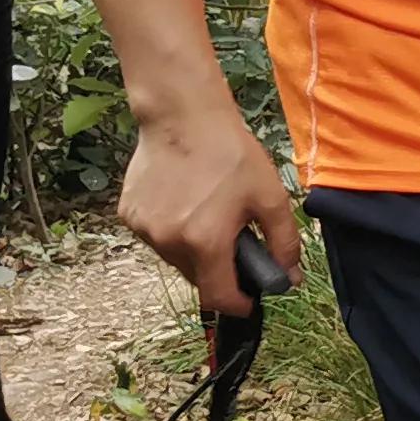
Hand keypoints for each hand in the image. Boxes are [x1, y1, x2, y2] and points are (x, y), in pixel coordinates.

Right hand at [118, 100, 301, 314]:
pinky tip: (185, 202)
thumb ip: (284, 243)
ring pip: (176, 258)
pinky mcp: (129, 214)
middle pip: (198, 277)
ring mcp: (144, 228)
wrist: (182, 116)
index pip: (218, 297)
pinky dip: (174, 231)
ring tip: (209, 214)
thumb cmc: (230, 154)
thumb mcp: (271, 197)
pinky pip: (157, 237)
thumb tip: (291, 278)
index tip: (249, 299)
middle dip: (219, 269)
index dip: (237, 304)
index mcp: (204, 241)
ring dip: (195, 250)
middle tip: (235, 239)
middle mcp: (168, 241)